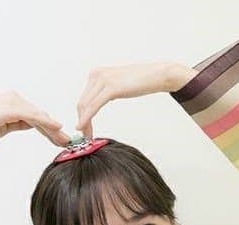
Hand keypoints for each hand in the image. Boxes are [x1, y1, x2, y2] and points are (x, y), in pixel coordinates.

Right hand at [0, 90, 69, 146]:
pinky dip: (47, 123)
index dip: (49, 129)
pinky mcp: (12, 108)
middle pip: (40, 116)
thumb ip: (19, 123)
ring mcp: (13, 101)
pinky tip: (58, 129)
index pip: (35, 116)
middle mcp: (14, 98)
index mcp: (12, 101)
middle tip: (67, 142)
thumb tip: (33, 125)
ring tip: (65, 141)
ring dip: (54, 130)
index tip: (60, 139)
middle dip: (54, 130)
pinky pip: (34, 116)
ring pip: (39, 117)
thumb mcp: (5, 126)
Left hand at [76, 62, 196, 137]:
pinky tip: (83, 127)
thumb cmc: (140, 81)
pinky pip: (93, 106)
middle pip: (82, 103)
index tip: (84, 129)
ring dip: (84, 123)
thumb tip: (98, 102)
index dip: (81, 116)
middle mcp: (96, 74)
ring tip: (87, 136)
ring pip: (85, 106)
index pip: (83, 98)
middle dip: (82, 121)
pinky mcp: (110, 88)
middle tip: (85, 136)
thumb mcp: (118, 85)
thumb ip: (106, 91)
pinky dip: (87, 119)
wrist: (157, 75)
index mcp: (96, 74)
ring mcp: (102, 80)